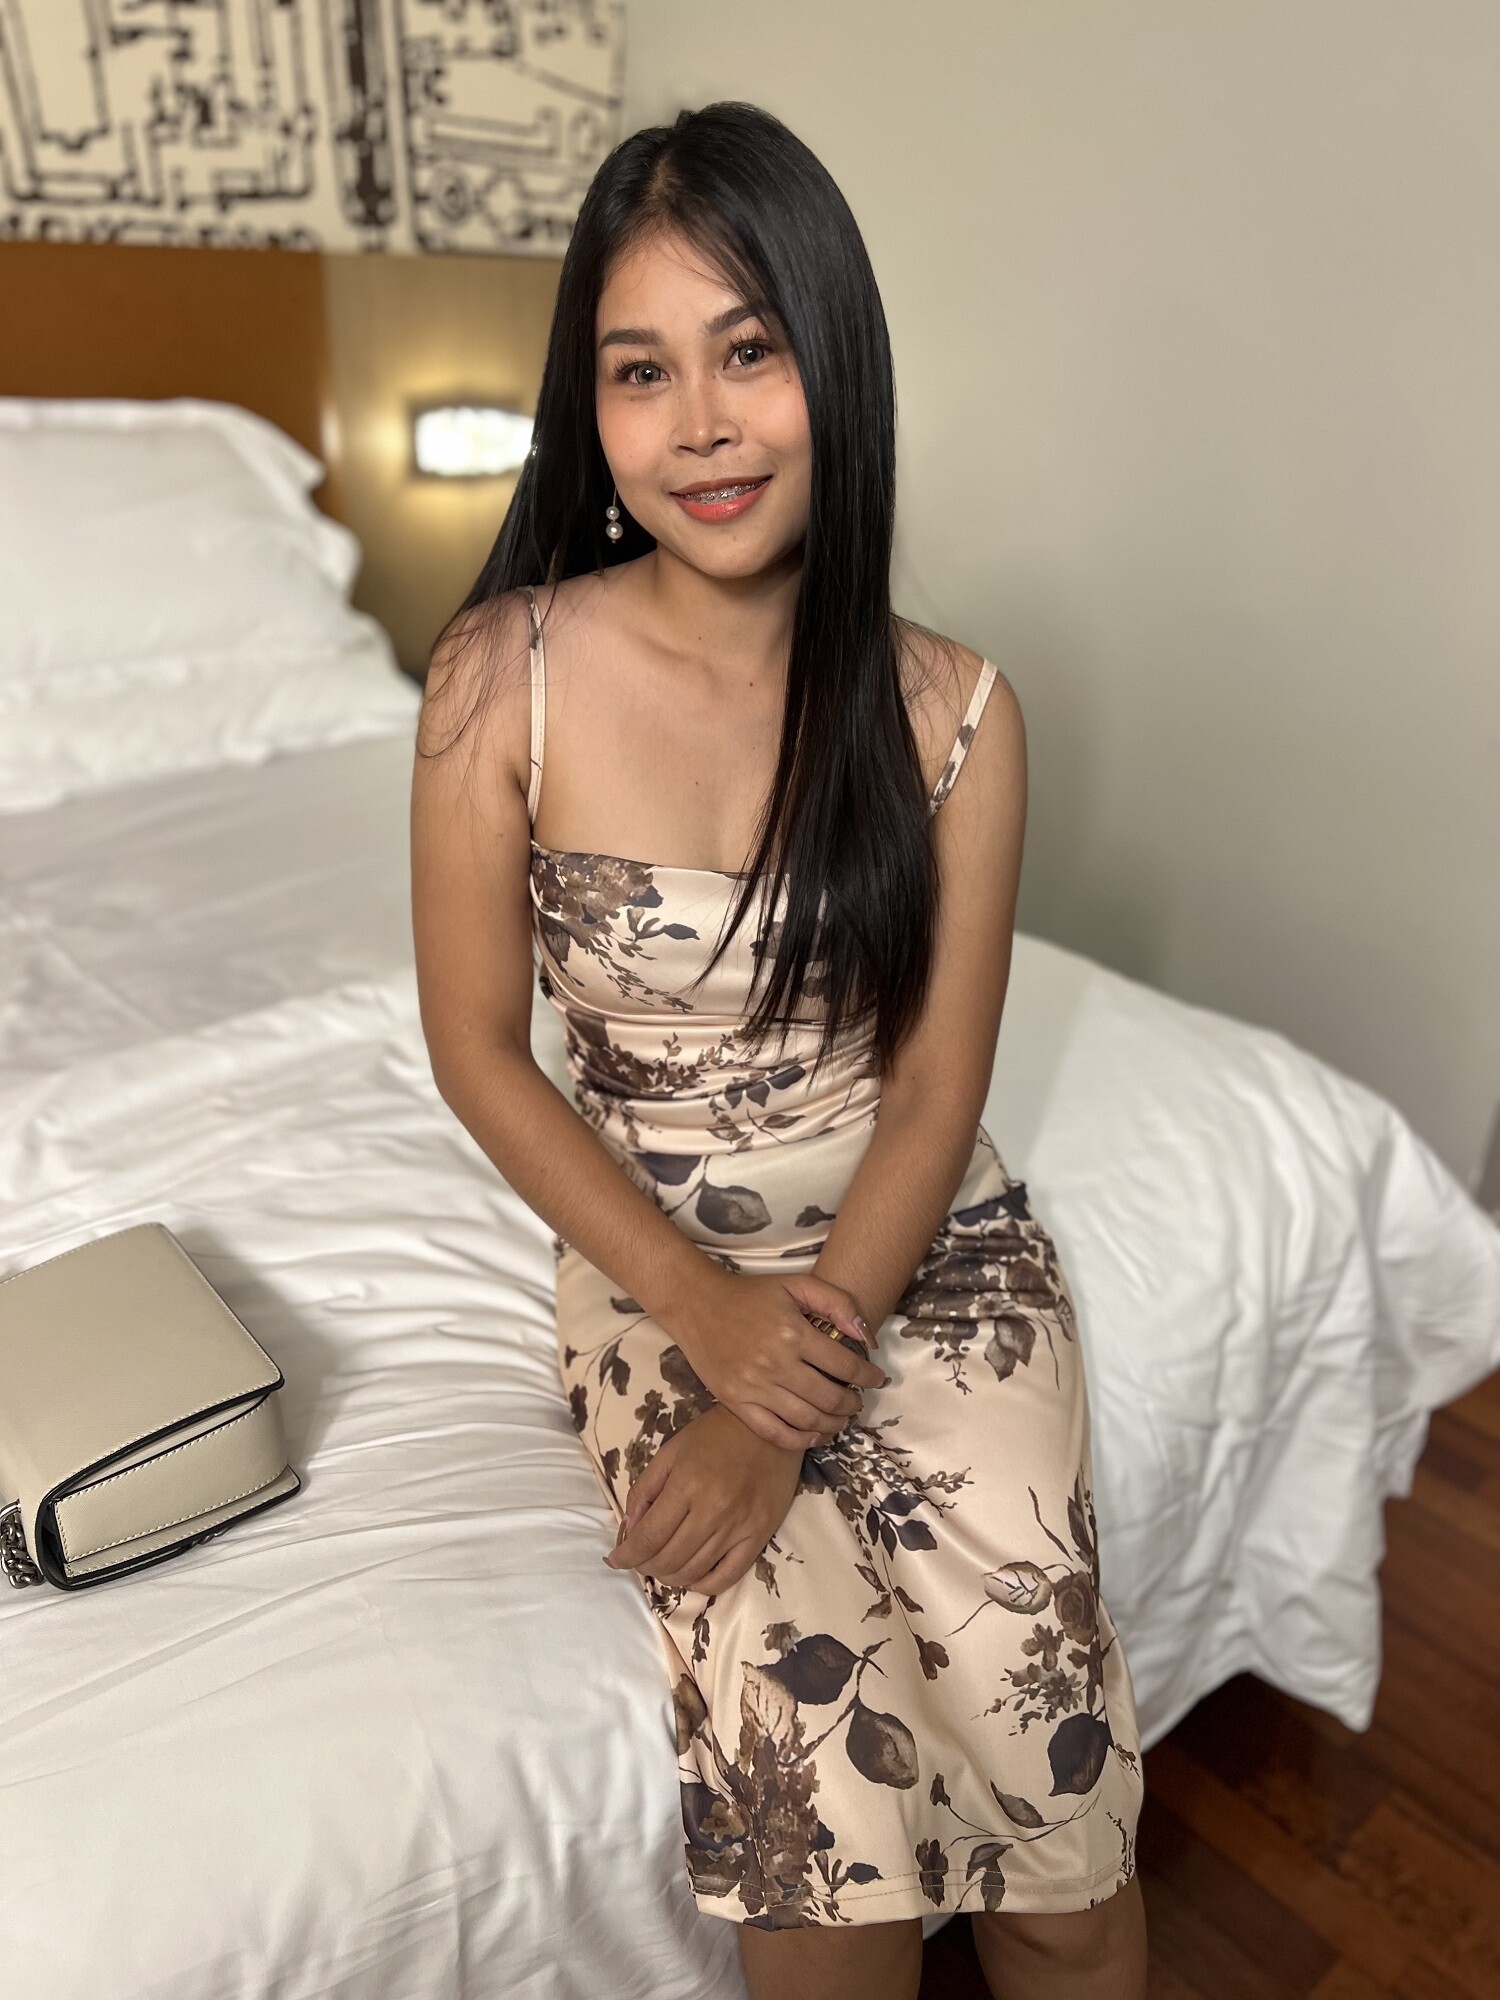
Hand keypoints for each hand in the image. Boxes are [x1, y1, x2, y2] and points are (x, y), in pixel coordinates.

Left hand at [603, 1404, 804, 1593]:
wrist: (770, 1425)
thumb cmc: (715, 1434)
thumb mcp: (671, 1450)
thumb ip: (645, 1488)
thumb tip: (630, 1528)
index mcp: (687, 1484)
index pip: (648, 1537)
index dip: (627, 1556)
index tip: (615, 1560)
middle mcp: (713, 1510)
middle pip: (669, 1559)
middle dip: (646, 1566)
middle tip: (640, 1560)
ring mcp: (739, 1526)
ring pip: (694, 1571)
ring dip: (670, 1576)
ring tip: (663, 1566)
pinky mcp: (760, 1535)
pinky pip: (728, 1576)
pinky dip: (704, 1585)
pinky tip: (693, 1576)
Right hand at [659, 1266, 886, 1450]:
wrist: (697, 1304)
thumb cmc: (750, 1294)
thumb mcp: (796, 1284)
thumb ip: (837, 1303)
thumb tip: (866, 1337)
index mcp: (793, 1332)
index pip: (845, 1365)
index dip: (868, 1376)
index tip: (877, 1379)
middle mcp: (775, 1363)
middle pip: (829, 1397)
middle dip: (853, 1403)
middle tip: (858, 1400)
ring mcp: (754, 1387)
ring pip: (806, 1419)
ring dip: (833, 1424)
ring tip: (842, 1418)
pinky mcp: (735, 1402)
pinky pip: (774, 1432)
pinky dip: (800, 1441)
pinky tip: (815, 1435)